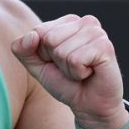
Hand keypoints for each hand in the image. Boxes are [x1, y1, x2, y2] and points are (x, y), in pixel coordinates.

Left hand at [11, 14, 128, 128]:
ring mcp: (97, 32)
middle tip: (72, 68)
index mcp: (69, 21)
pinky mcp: (105, 47)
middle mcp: (85, 22)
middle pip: (49, 39)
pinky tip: (90, 73)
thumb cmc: (65, 83)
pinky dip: (77, 73)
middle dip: (56, 61)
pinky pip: (75, 60)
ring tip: (82, 72)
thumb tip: (32, 35)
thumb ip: (23, 49)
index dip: (44, 54)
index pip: (39, 32)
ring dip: (68, 69)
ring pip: (61, 51)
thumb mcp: (37, 66)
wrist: (89, 106)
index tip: (60, 63)